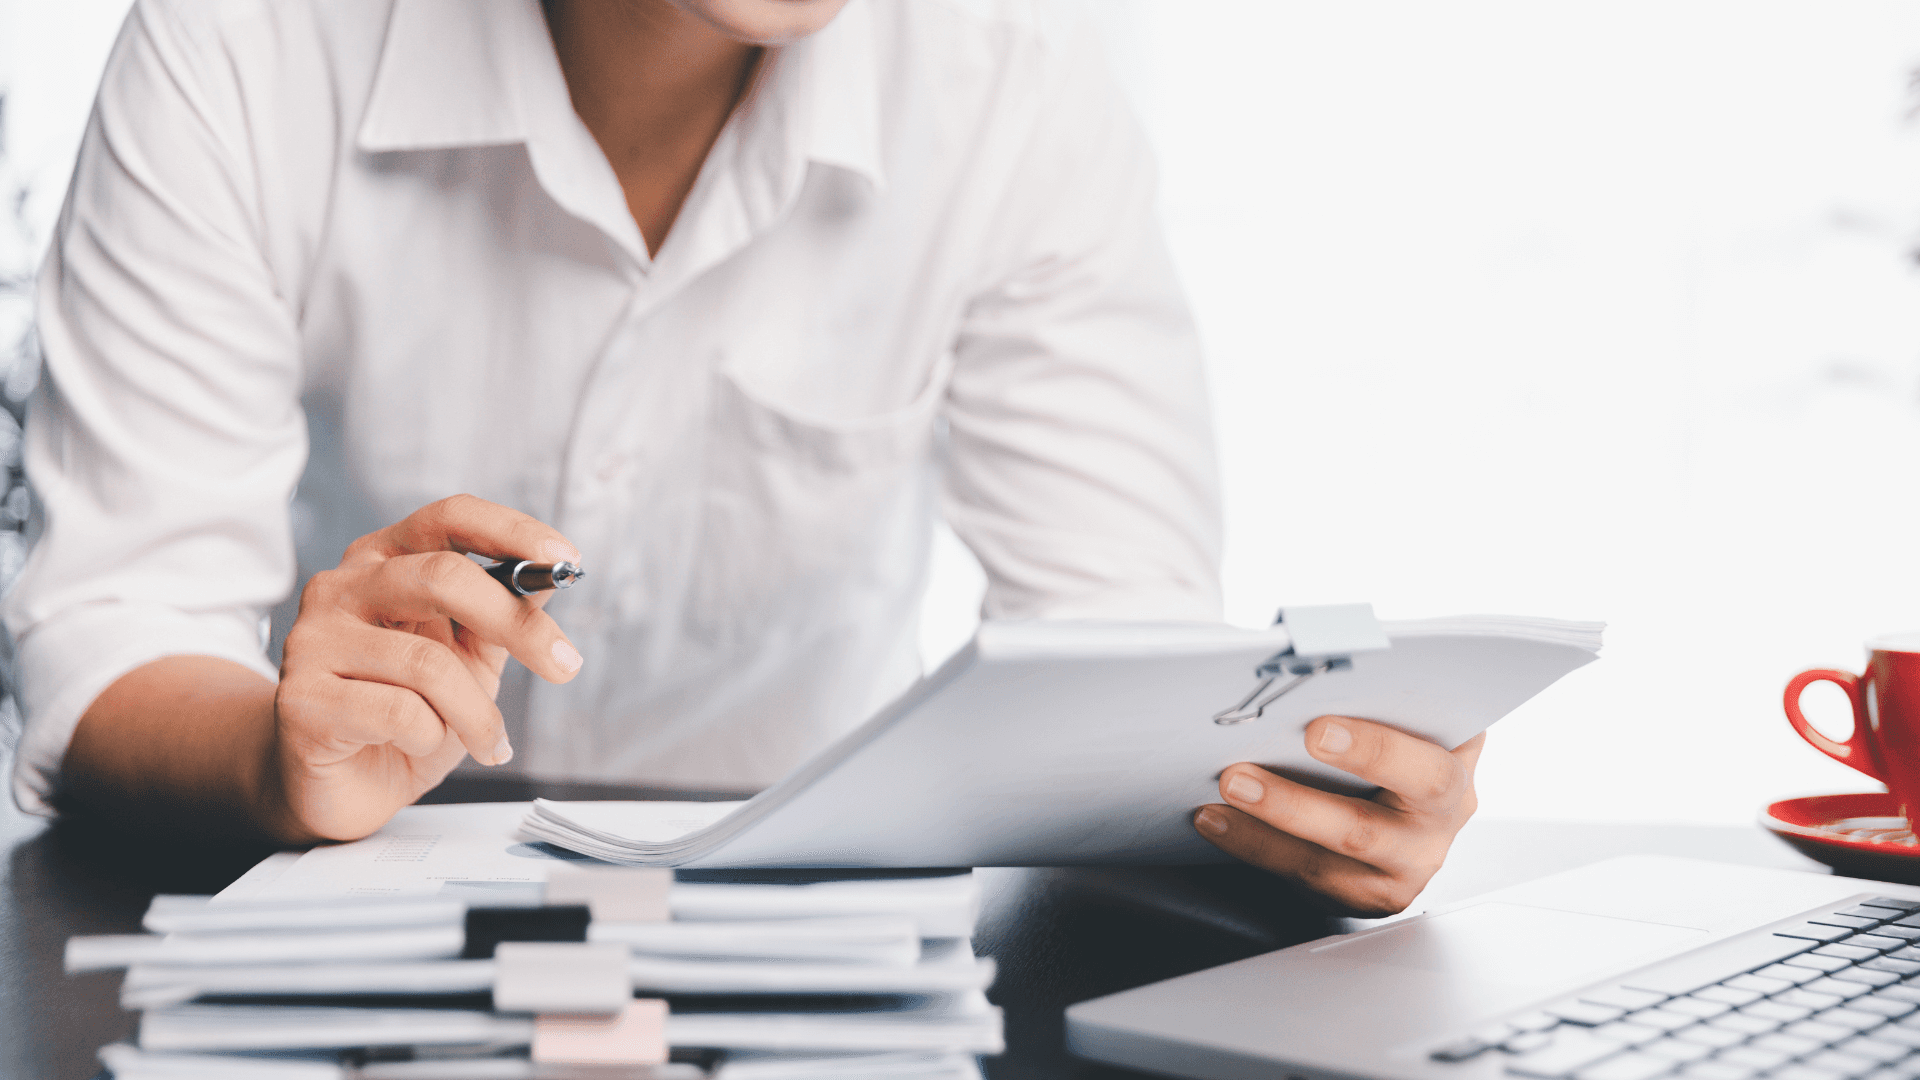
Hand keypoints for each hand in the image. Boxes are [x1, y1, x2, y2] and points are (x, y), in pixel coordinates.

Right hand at [268, 495, 585, 841]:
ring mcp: (313, 638)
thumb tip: (548, 580)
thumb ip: (501, 615)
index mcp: (384, 559)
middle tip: (565, 665)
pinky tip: (420, 746)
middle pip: (442, 576)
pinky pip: (401, 713)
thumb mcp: (468, 657)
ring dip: (477, 712)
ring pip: (429, 663)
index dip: (510, 531)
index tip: (566, 559)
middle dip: (514, 623)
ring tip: (487, 740)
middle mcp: (341, 586)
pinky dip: (432, 737)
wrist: (343, 786)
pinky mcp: (301, 697)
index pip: (449, 517)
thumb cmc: (407, 714)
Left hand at [1192, 716, 1481, 916]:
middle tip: (1237, 775)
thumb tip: (1302, 655)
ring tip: (1221, 796)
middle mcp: (1441, 822)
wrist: (1404, 785)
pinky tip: (1218, 821)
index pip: (1428, 766)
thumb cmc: (1391, 727)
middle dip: (1298, 804)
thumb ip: (1368, 687)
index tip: (1316, 730)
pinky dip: (1256, 847)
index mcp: (1456, 764)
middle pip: (1369, 827)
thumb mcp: (1400, 703)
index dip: (1375, 749)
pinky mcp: (1369, 894)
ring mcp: (1406, 865)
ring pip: (1330, 861)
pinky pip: (1308, 880)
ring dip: (1264, 830)